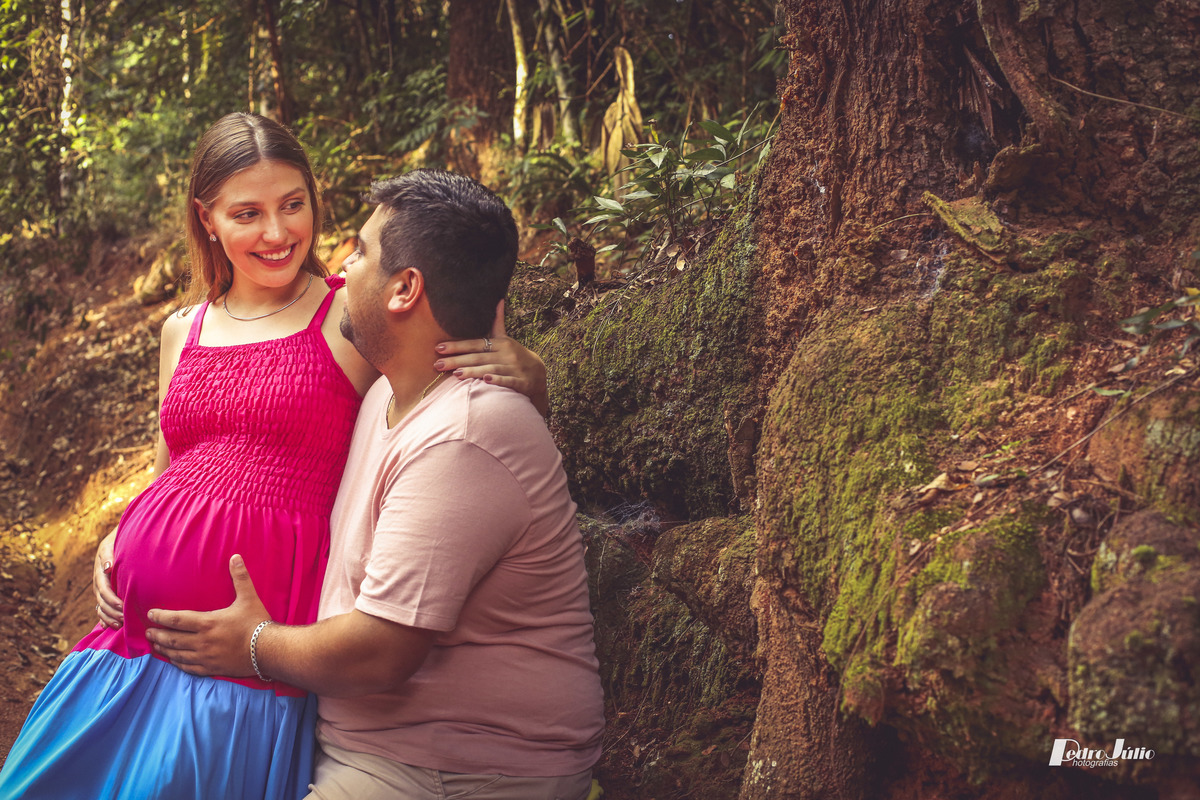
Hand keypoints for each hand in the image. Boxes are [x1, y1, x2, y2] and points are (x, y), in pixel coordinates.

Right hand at [93, 530, 121, 628]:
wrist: (117, 540)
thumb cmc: (116, 541)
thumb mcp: (110, 544)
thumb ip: (108, 555)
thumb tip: (107, 567)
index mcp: (100, 573)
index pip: (104, 590)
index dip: (112, 600)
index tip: (122, 607)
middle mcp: (99, 583)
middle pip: (102, 602)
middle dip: (112, 612)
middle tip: (124, 620)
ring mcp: (101, 590)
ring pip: (101, 607)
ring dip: (109, 617)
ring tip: (119, 625)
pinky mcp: (106, 593)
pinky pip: (102, 608)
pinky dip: (105, 618)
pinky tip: (110, 626)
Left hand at [146, 555, 268, 678]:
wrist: (268, 649)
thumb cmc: (257, 622)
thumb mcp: (249, 597)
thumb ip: (240, 577)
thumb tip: (235, 557)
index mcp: (207, 623)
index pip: (177, 620)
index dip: (161, 617)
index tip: (150, 614)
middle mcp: (202, 641)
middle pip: (172, 639)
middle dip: (158, 635)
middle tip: (148, 632)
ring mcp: (206, 657)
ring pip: (178, 654)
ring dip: (164, 649)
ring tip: (156, 645)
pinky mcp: (212, 668)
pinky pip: (189, 667)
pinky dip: (178, 663)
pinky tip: (174, 660)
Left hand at [434, 301, 549, 415]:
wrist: (539, 373)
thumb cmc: (516, 355)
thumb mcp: (506, 339)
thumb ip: (498, 322)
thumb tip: (498, 300)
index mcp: (500, 343)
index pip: (475, 344)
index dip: (457, 346)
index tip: (439, 347)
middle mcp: (505, 354)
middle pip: (478, 357)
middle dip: (457, 361)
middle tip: (438, 364)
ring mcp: (513, 368)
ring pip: (491, 368)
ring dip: (474, 371)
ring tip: (456, 374)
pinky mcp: (521, 381)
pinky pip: (508, 381)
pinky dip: (498, 380)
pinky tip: (487, 380)